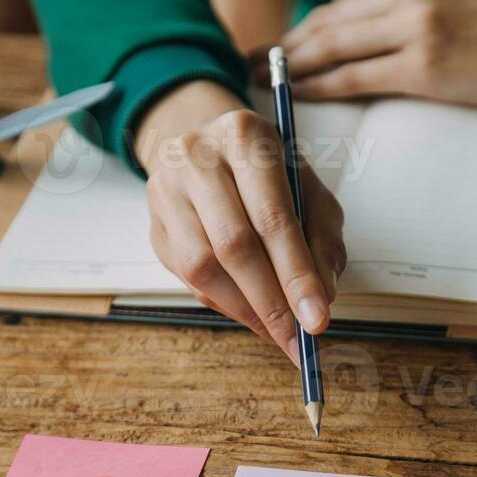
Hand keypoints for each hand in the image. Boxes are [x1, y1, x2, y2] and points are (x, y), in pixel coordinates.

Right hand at [136, 81, 345, 364]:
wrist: (207, 144)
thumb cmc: (266, 170)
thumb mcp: (308, 187)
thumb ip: (321, 237)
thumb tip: (322, 296)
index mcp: (245, 137)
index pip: (273, 218)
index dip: (296, 275)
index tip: (317, 319)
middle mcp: (197, 158)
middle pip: (233, 245)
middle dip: (270, 302)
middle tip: (295, 338)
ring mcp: (166, 191)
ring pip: (202, 266)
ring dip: (245, 309)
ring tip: (276, 330)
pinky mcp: (154, 224)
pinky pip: (187, 277)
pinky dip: (224, 302)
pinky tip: (250, 312)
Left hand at [253, 0, 476, 107]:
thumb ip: (402, 8)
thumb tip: (353, 38)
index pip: (340, 5)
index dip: (301, 30)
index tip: (274, 47)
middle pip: (327, 23)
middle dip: (283, 47)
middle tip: (250, 65)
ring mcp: (415, 25)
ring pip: (333, 48)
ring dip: (291, 67)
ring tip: (262, 83)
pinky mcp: (424, 65)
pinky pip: (355, 77)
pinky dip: (319, 85)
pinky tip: (296, 93)